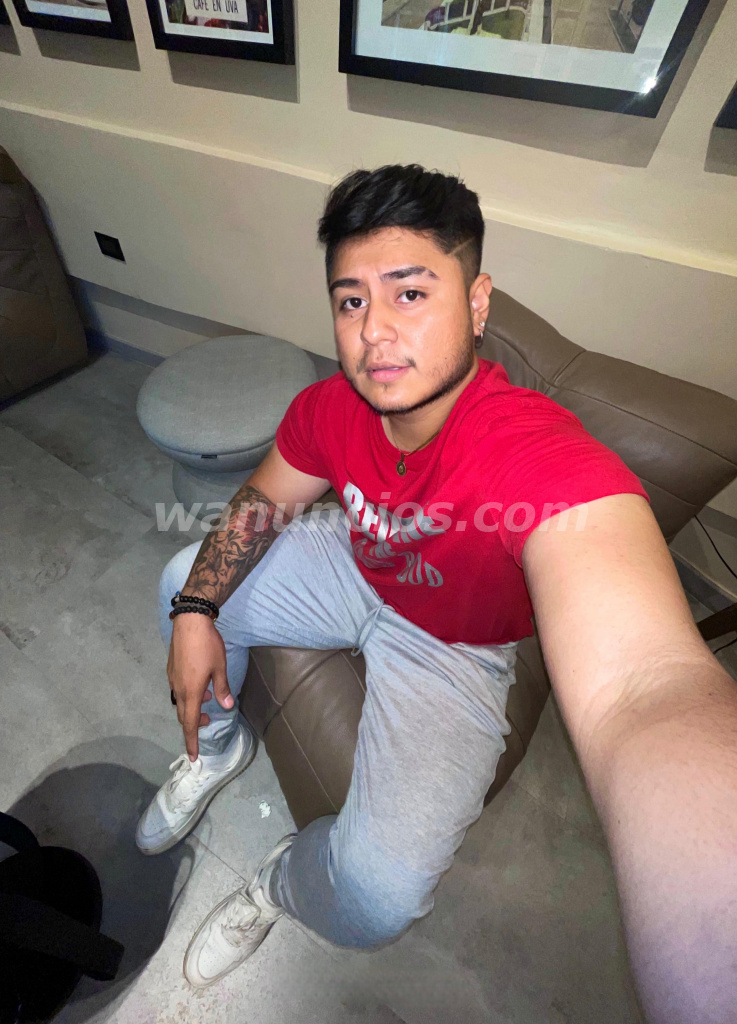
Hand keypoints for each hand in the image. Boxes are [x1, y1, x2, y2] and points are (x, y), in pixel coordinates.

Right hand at [167, 613, 232, 760]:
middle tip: (210, 721)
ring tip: (207, 699)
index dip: (192, 741)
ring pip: (180, 702)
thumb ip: (222, 689)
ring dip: (192, 707)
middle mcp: (178, 688)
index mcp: (190, 692)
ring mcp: (172, 678)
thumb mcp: (220, 667)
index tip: (193, 757)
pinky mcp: (171, 669)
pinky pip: (177, 689)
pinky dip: (188, 694)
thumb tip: (227, 707)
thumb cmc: (207, 645)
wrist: (189, 622)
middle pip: (183, 715)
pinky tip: (199, 684)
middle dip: (195, 724)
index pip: (190, 724)